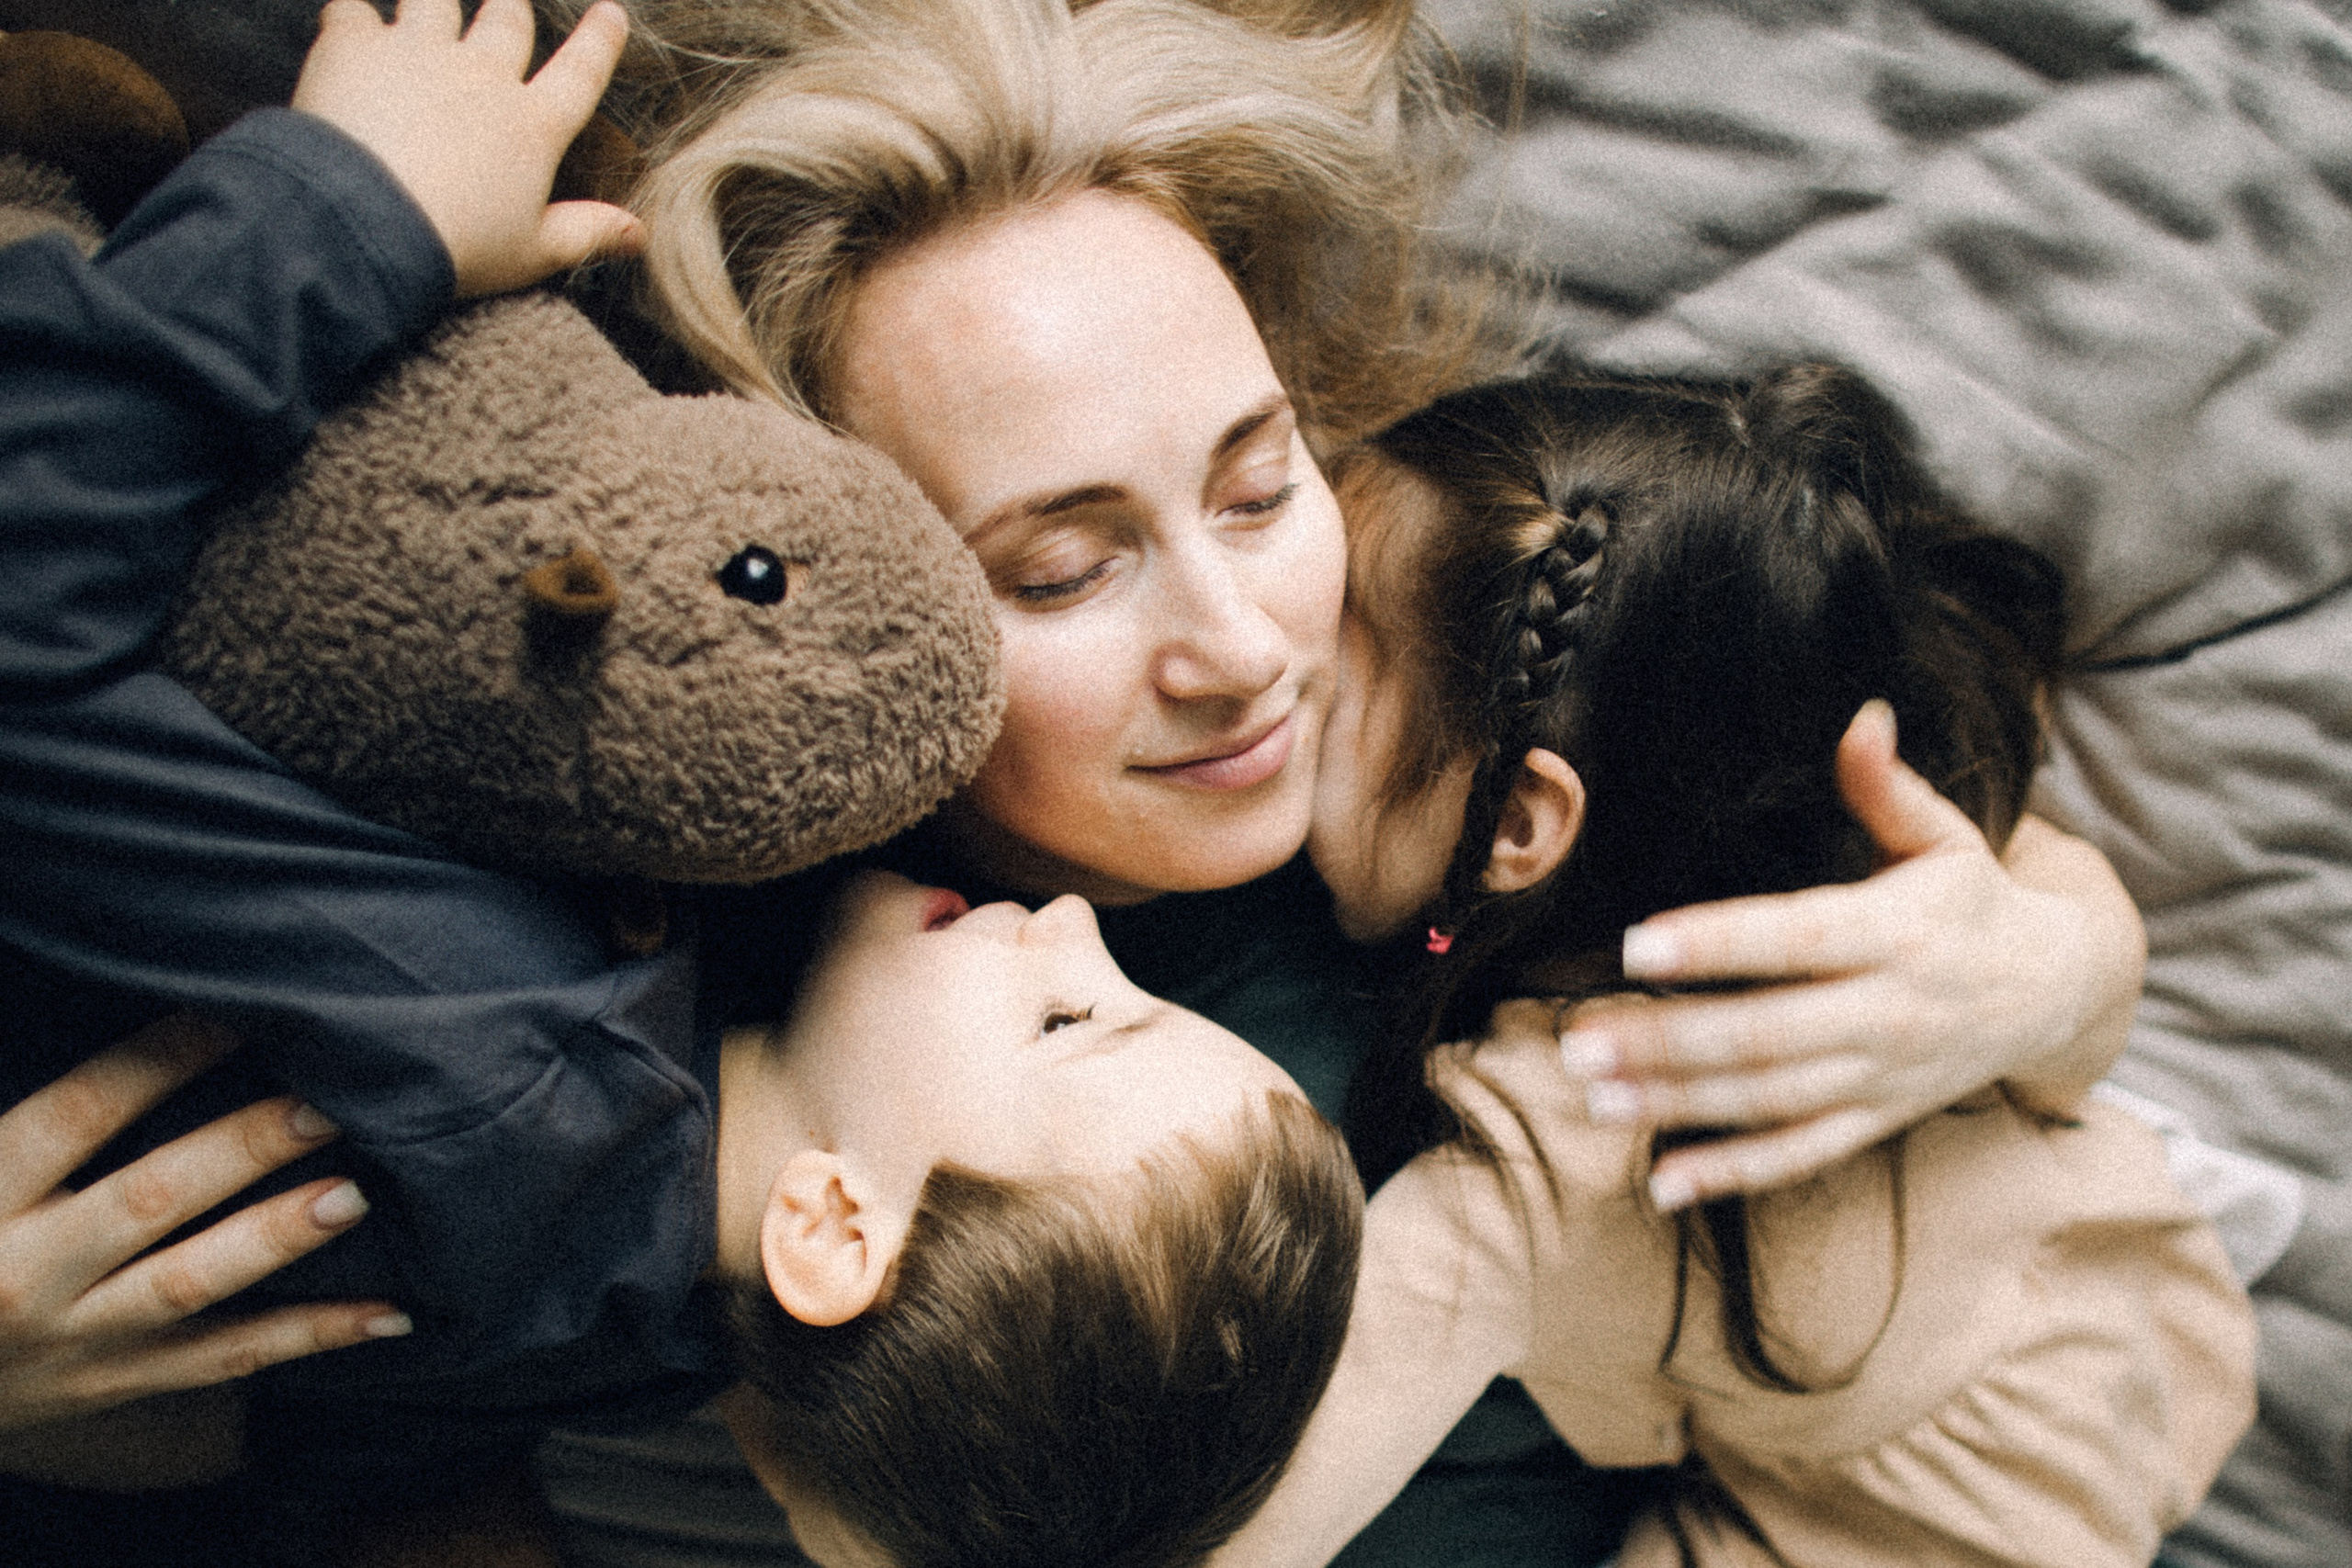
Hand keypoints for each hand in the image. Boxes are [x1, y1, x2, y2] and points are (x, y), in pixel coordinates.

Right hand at [0, 1012, 408, 1431]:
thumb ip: (35, 1119)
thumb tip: (121, 1006)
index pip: (78, 1114)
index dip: (159, 1061)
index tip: (238, 1015)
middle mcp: (29, 1273)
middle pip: (149, 1200)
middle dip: (242, 1150)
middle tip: (325, 1106)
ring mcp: (78, 1338)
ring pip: (192, 1285)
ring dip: (279, 1239)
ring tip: (356, 1196)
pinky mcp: (121, 1381)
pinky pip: (229, 1360)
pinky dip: (313, 1336)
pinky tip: (390, 1316)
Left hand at [293, 0, 642, 296]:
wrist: (367, 220)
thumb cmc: (457, 245)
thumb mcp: (533, 252)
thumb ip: (587, 233)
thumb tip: (638, 234)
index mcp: (531, 126)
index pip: (580, 73)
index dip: (599, 42)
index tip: (611, 14)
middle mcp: (482, 76)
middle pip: (506, 22)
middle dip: (510, 11)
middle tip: (509, 6)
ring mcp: (420, 53)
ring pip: (434, 2)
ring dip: (435, 5)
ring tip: (433, 8)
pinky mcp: (357, 47)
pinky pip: (353, 11)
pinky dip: (352, 17)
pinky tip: (350, 26)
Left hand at [1555, 699, 2144, 1210]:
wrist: (2058, 993)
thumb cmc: (1973, 901)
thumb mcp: (1945, 837)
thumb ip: (1887, 786)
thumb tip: (1861, 716)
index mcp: (1896, 932)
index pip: (1794, 938)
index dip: (1717, 942)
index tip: (1638, 944)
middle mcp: (1889, 1012)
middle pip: (1765, 1033)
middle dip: (1667, 1041)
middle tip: (1579, 1040)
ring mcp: (1881, 1076)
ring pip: (1769, 1099)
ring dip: (1678, 1104)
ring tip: (1596, 1096)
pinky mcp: (1877, 1119)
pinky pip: (1799, 1154)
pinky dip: (1732, 1173)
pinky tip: (1662, 1181)